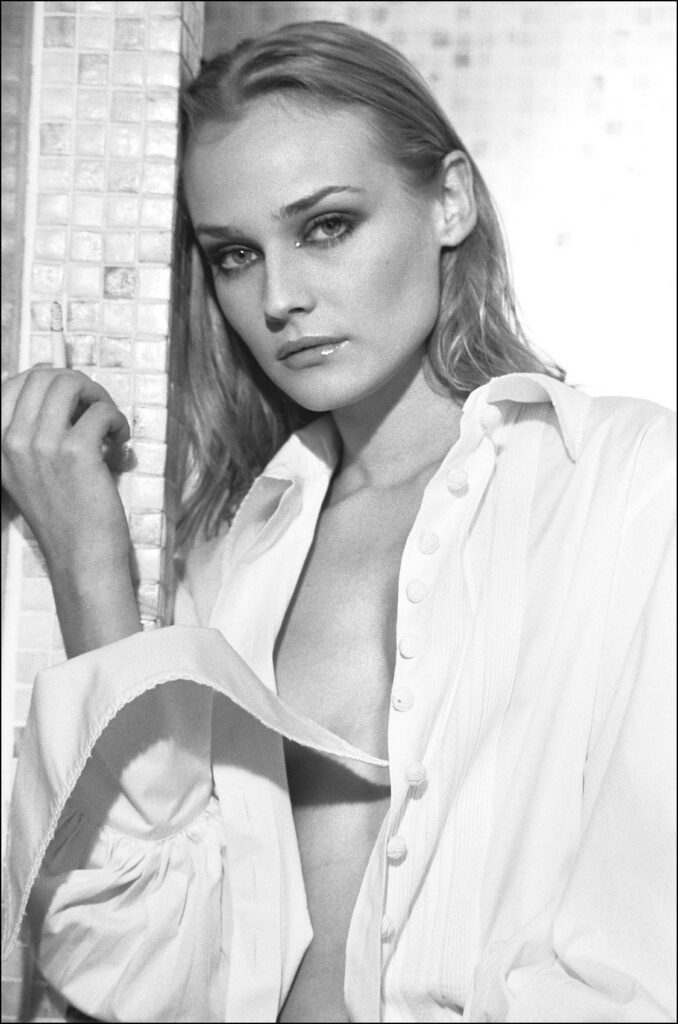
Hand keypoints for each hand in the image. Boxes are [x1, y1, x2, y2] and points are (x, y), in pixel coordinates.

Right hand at [2, 365, 132, 578]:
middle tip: (97, 409)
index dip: (50, 381)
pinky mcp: (76, 452)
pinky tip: (120, 444)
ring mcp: (41, 445)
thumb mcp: (30, 473)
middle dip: (79, 384)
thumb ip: (33, 434)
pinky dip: (118, 422)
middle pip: (43, 376)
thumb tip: (53, 379)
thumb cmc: (66, 517)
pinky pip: (101, 411)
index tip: (74, 398)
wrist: (81, 558)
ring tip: (109, 425)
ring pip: (71, 384)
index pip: (14, 383)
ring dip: (100, 397)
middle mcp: (11, 442)